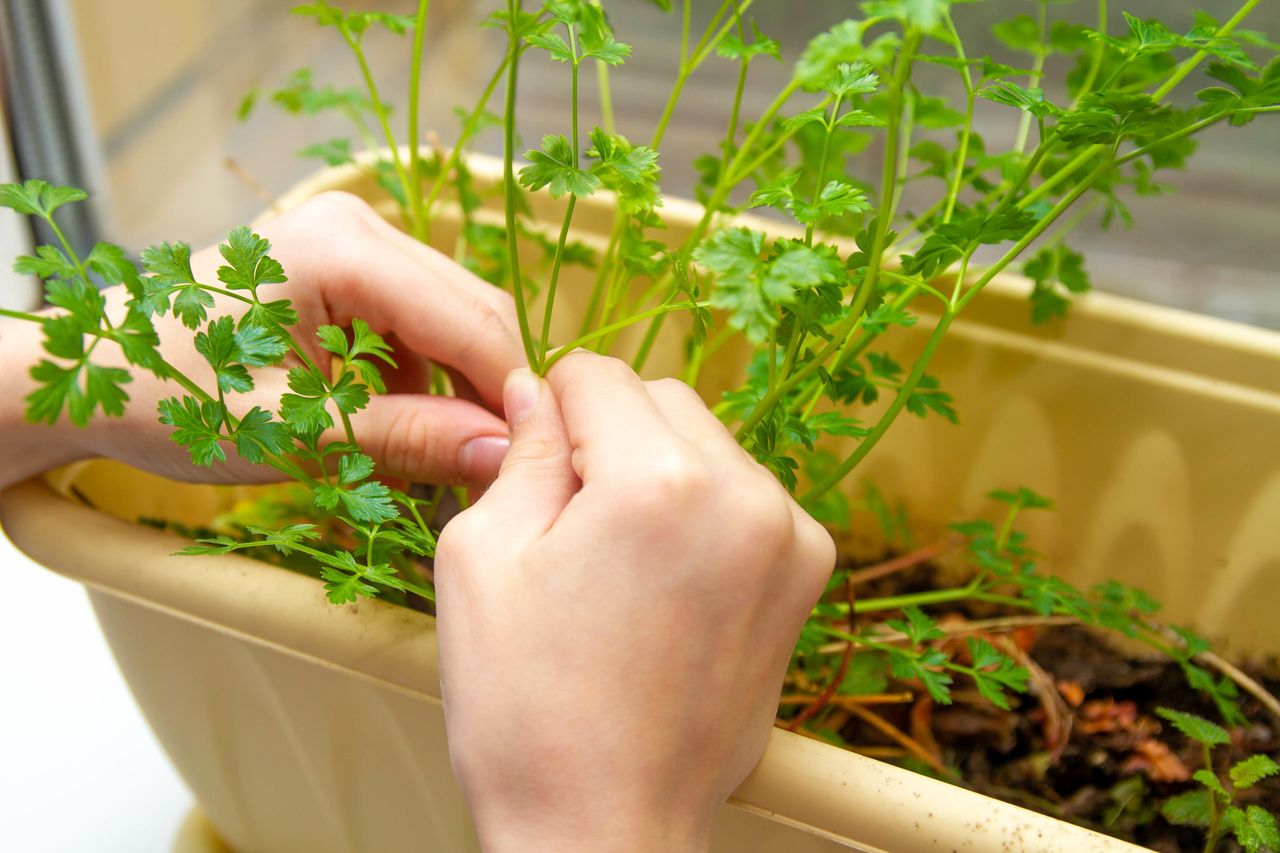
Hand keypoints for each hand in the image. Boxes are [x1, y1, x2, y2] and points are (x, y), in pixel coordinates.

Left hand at [0, 192, 523, 488]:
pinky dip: (426, 381)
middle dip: (489, 395)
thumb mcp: (288, 431)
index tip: (526, 467)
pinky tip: (403, 428)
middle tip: (491, 473)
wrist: (92, 372)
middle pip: (474, 313)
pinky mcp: (350, 268)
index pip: (473, 322)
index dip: (510, 397)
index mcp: (343, 249)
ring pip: (454, 321)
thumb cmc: (166, 395)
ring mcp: (355, 242)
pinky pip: (420, 325)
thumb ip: (402, 437)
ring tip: (440, 461)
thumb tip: (500, 453)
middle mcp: (359, 227)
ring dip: (458, 392)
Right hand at [435, 353, 835, 852]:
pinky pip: (745, 496)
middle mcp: (746, 496)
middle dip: (607, 437)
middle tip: (568, 524)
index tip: (532, 465)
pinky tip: (664, 584)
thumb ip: (521, 450)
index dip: (548, 411)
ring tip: (618, 564)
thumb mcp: (482, 558)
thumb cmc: (527, 708)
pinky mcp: (806, 577)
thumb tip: (537, 389)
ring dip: (658, 472)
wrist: (604, 827)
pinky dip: (703, 512)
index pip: (597, 374)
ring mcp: (790, 538)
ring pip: (708, 443)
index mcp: (660, 481)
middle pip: (661, 398)